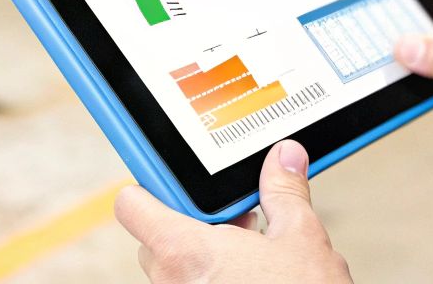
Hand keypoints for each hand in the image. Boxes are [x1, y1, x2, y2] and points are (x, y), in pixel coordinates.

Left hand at [115, 140, 353, 283]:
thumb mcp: (300, 238)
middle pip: (153, 237)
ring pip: (171, 269)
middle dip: (190, 225)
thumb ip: (284, 192)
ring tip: (246, 253)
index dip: (151, 186)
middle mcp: (172, 282)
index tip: (173, 180)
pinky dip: (209, 279)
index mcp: (186, 251)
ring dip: (200, 256)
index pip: (132, 206)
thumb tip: (284, 160)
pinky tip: (246, 277)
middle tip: (232, 221)